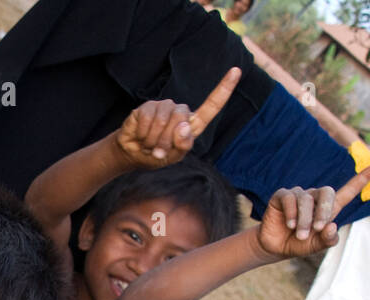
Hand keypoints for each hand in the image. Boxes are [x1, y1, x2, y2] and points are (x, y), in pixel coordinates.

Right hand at [113, 67, 239, 168]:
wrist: (133, 155)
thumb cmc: (157, 155)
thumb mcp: (174, 156)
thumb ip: (183, 145)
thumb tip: (183, 127)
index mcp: (192, 124)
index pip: (212, 106)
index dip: (224, 89)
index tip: (236, 71)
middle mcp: (180, 111)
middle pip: (181, 119)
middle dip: (167, 140)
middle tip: (158, 151)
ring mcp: (164, 107)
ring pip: (163, 121)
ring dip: (154, 140)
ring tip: (149, 145)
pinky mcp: (147, 107)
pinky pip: (147, 120)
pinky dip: (143, 134)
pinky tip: (140, 137)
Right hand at [255, 164, 369, 258]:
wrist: (275, 247)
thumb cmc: (299, 244)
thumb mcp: (316, 246)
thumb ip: (327, 239)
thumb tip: (332, 226)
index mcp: (329, 208)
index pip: (348, 191)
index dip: (362, 179)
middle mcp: (315, 197)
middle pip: (327, 192)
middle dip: (324, 211)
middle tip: (318, 228)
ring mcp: (299, 194)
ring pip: (307, 200)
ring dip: (304, 220)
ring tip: (299, 234)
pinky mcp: (283, 195)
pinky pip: (291, 199)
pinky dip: (292, 214)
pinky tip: (289, 225)